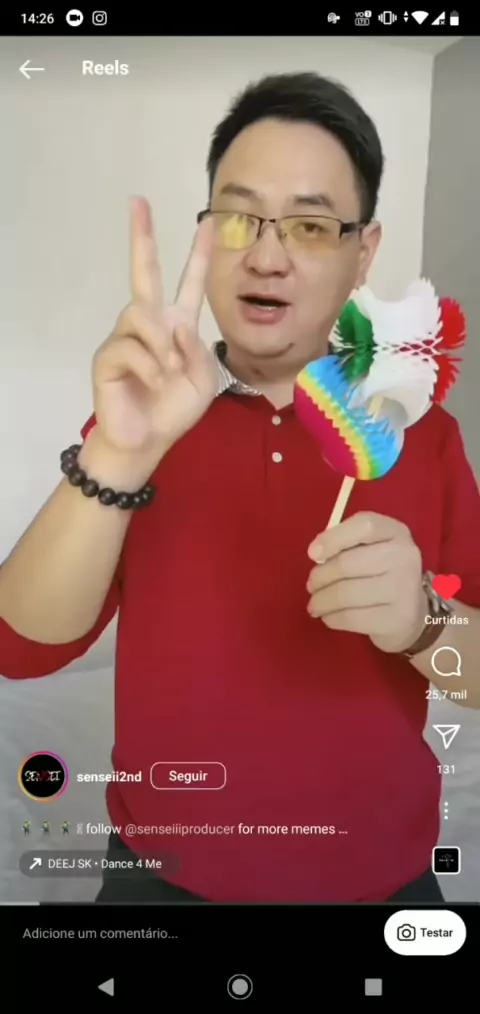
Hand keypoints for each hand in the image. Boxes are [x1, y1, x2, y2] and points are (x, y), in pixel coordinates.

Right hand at [92, 196, 217, 459]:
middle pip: (143, 272)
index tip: (207, 222)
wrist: (148, 440)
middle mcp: (149, 324)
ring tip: (169, 371)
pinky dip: (151, 367)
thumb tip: (173, 323)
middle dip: (142, 236)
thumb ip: (197, 347)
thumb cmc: (175, 409)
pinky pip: (131, 347)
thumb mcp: (204, 378)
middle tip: (138, 202)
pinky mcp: (107, 356)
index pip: (188, 283)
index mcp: (177, 326)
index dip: (198, 254)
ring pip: (142, 314)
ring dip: (163, 344)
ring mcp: (125, 337)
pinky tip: (156, 383)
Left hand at [306, 512, 426, 652]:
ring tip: (315, 604)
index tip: (312, 554)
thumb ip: (346, 543)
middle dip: (320, 577)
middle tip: (311, 586)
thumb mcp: (372, 548)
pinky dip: (332, 618)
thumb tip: (316, 553)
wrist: (415, 613)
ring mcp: (404, 589)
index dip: (333, 538)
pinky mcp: (398, 619)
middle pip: (347, 563)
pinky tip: (328, 616)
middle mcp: (405, 556)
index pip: (364, 525)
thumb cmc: (383, 574)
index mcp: (396, 532)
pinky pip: (351, 617)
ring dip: (321, 600)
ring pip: (345, 594)